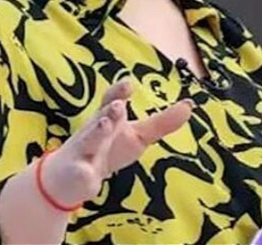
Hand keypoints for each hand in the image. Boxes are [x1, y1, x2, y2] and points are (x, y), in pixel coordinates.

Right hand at [41, 78, 194, 205]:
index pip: (111, 101)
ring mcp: (83, 152)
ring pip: (88, 141)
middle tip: (118, 104)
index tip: (129, 84)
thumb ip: (162, 123)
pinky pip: (80, 174)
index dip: (118, 92)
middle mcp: (93, 131)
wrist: (71, 177)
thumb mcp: (137, 136)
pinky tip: (88, 173)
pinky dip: (84, 173)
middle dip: (109, 111)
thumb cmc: (107, 150)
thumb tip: (189, 105)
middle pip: (100, 117)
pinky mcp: (78, 174)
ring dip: (96, 132)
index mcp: (107, 119)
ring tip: (105, 123)